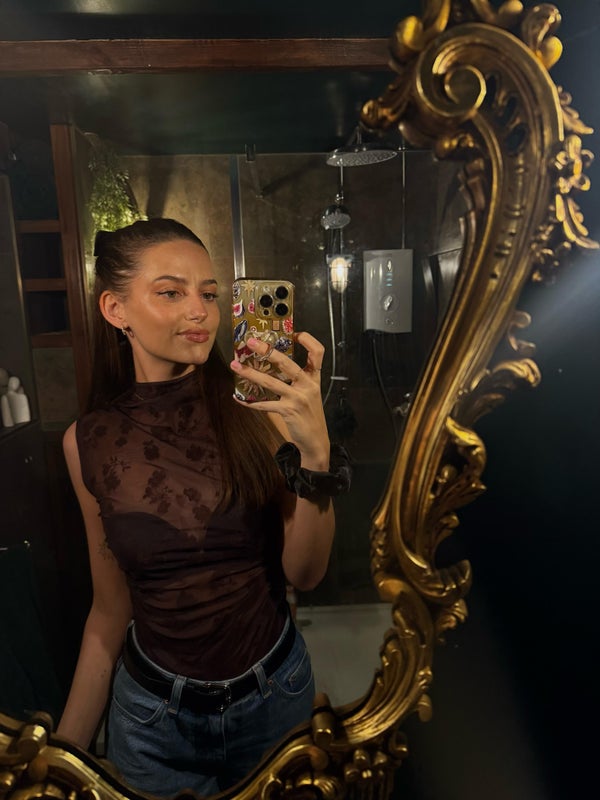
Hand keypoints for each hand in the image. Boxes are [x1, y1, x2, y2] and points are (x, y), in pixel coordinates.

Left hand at [230, 332, 329, 469]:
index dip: (307, 340)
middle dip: (267, 350)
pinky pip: (264, 404)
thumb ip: (297, 378)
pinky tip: (238, 398)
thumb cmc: (309, 414)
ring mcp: (298, 398)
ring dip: (251, 373)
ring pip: (271, 382)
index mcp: (314, 377)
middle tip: (250, 342)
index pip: (317, 352)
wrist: (315, 440)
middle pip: (287, 363)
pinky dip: (250, 402)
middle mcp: (308, 385)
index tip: (294, 333)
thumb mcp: (309, 392)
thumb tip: (273, 362)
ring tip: (235, 366)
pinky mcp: (288, 411)